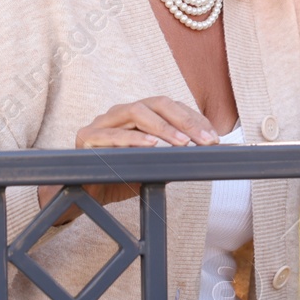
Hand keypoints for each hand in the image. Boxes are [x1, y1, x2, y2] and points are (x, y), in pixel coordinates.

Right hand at [37, 96, 219, 224]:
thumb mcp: (152, 166)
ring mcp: (102, 122)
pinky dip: (134, 139)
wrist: (84, 195)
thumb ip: (172, 156)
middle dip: (185, 120)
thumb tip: (205, 155)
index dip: (194, 119)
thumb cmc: (119, 177)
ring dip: (163, 127)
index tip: (214, 136)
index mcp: (137, 115)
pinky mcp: (87, 137)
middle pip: (156, 103)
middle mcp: (120, 113)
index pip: (170, 107)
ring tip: (184, 142)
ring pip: (136, 112)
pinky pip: (112, 135)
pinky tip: (152, 145)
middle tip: (207, 139)